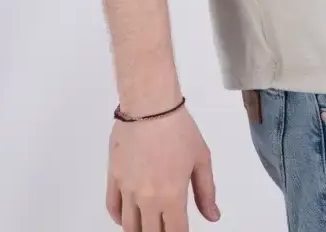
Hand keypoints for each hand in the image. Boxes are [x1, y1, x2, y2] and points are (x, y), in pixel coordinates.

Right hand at [106, 104, 220, 230]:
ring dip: (140, 230)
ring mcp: (127, 190)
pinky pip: (113, 208)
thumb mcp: (202, 158)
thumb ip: (206, 191)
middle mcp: (147, 199)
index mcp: (172, 196)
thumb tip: (212, 216)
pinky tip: (128, 218)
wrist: (150, 106)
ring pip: (130, 227)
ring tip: (149, 225)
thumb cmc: (179, 129)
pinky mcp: (113, 178)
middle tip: (167, 226)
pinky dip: (120, 219)